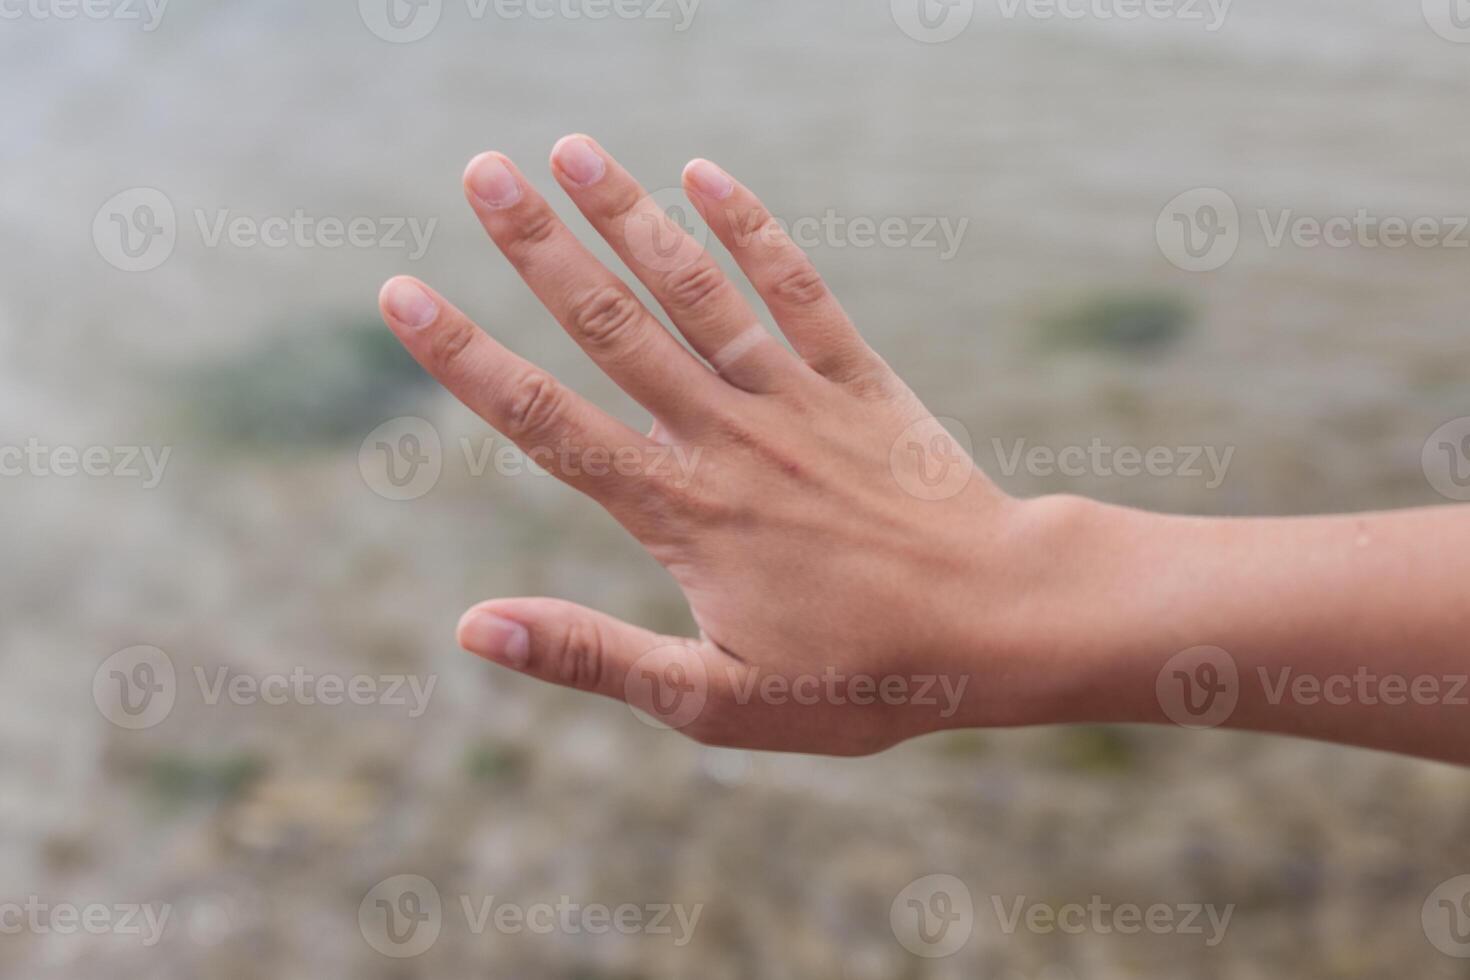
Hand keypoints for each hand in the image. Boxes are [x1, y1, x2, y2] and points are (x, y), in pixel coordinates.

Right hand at [377, 135, 1069, 754]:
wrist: (1001, 624)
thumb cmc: (862, 678)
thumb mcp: (716, 701)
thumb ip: (594, 656)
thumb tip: (472, 628)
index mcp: (681, 512)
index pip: (547, 421)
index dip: (467, 358)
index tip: (403, 293)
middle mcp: (727, 437)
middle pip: (611, 327)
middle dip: (537, 247)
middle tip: (478, 171)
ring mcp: (796, 399)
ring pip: (695, 291)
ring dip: (628, 216)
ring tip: (569, 149)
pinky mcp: (860, 380)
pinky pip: (798, 290)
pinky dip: (752, 231)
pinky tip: (705, 175)